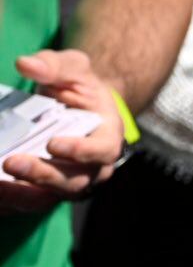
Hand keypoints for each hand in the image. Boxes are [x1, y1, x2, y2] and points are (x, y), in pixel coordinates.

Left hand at [0, 50, 125, 212]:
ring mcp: (68, 182)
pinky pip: (28, 202)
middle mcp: (92, 167)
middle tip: (11, 162)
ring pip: (49, 197)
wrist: (77, 108)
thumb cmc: (79, 88)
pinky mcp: (45, 191)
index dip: (81, 152)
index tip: (53, 144)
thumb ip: (55, 65)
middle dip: (42, 174)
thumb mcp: (74, 69)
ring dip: (22, 193)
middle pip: (73, 181)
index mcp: (107, 138)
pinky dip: (9, 200)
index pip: (102, 151)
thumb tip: (26, 64)